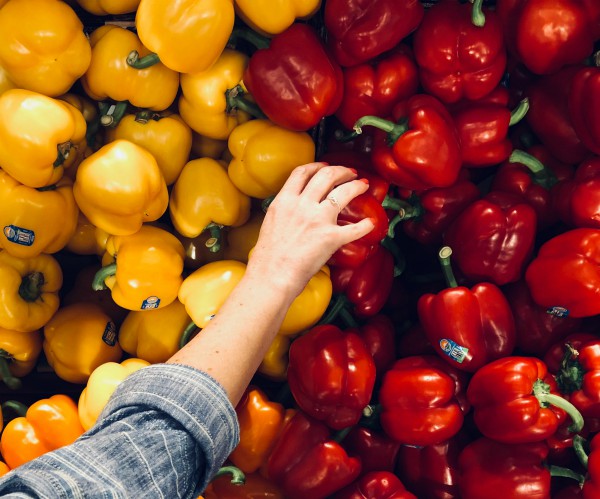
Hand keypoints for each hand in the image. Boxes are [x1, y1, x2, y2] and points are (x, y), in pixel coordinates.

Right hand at [247, 162, 374, 296]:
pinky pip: (355, 228)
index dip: (317, 165)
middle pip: (327, 175)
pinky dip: (366, 226)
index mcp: (285, 201)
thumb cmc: (268, 257)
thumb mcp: (271, 222)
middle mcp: (302, 205)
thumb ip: (284, 210)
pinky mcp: (331, 237)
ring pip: (344, 192)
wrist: (272, 275)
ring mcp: (318, 219)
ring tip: (363, 185)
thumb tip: (294, 209)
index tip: (326, 166)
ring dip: (357, 186)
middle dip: (342, 171)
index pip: (302, 172)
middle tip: (351, 173)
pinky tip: (371, 223)